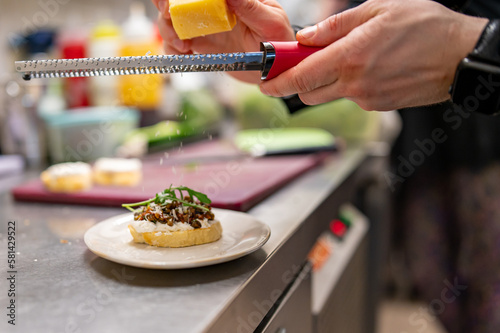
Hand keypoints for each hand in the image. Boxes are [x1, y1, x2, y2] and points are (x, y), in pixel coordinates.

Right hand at [151, 0, 294, 82]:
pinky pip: (176, 45)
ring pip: (171, 21)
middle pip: (177, 1)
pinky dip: (172, 49)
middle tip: (168, 16)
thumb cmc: (278, 39)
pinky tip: (183, 54)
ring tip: (181, 45)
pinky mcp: (199, 45)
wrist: (275, 67)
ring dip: (167, 30)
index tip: (175, 3)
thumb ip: (250, 6)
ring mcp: (203, 26)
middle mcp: (212, 8)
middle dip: (165, 5)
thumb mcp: (271, 22)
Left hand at [259, 0, 487, 110]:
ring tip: (348, 59)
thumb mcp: (378, 11)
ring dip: (326, 82)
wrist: (462, 57)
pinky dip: (350, 86)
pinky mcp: (378, 107)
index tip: (265, 82)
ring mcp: (367, 99)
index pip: (300, 77)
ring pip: (329, 96)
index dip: (277, 82)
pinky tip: (371, 68)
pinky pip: (352, 98)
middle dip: (300, 80)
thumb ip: (335, 26)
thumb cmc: (425, 27)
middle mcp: (354, 84)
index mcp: (350, 57)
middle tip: (305, 62)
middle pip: (308, 93)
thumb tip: (305, 38)